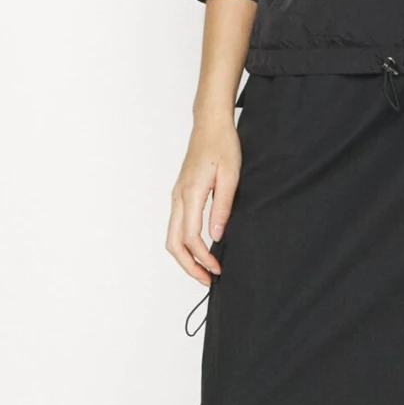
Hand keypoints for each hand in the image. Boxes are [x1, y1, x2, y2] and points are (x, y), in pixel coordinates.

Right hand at [167, 114, 241, 285]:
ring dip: (185, 257)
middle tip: (208, 279)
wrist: (210, 125)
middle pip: (173, 243)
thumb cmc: (222, 145)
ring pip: (172, 236)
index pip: (191, 237)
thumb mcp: (231, 176)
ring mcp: (176, 196)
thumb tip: (216, 236)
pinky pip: (176, 226)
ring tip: (204, 269)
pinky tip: (200, 249)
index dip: (203, 258)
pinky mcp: (179, 195)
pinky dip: (184, 244)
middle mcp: (178, 197)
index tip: (218, 268)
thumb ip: (222, 207)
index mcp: (190, 193)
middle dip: (189, 266)